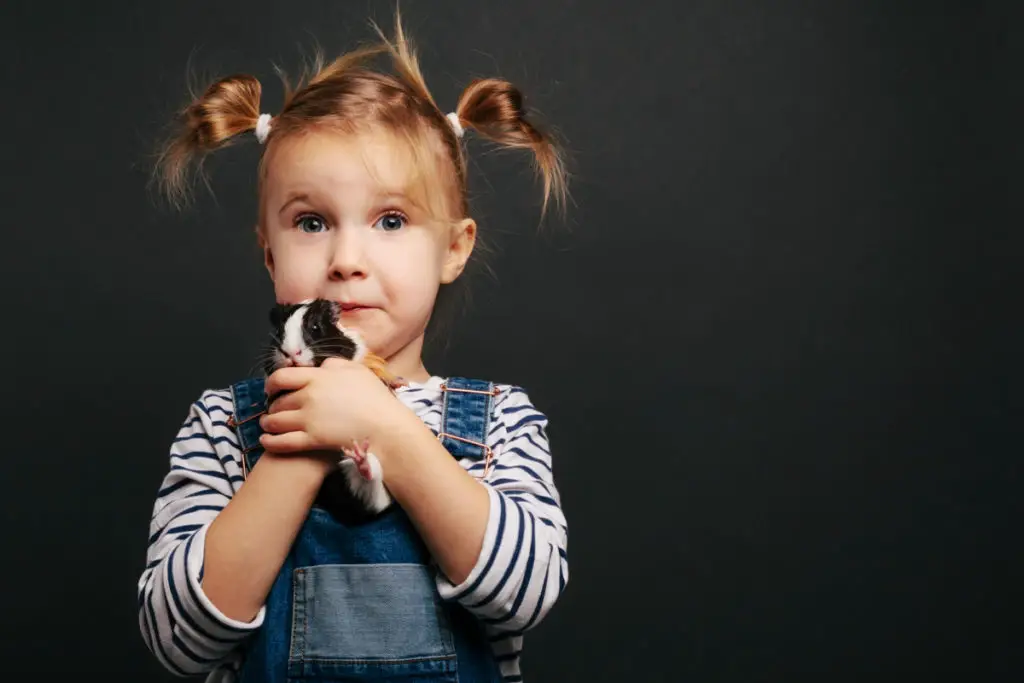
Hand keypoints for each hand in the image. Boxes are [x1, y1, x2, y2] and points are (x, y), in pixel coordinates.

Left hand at [259, 357, 405, 454]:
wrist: (386, 427)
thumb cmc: (376, 399)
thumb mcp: (358, 371)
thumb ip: (336, 365)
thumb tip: (321, 365)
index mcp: (318, 378)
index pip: (282, 377)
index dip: (271, 383)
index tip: (272, 389)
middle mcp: (308, 397)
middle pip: (278, 401)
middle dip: (272, 405)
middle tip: (275, 409)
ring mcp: (308, 419)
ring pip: (275, 421)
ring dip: (267, 423)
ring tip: (268, 425)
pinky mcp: (311, 440)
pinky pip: (281, 442)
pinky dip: (270, 442)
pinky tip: (267, 442)